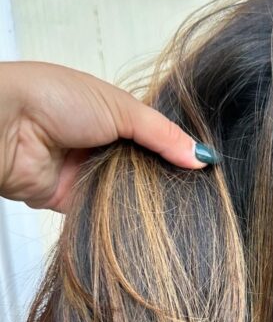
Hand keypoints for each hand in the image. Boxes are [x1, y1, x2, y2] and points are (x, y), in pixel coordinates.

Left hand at [0, 61, 217, 212]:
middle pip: (144, 168)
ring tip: (179, 207)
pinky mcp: (75, 202)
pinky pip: (107, 214)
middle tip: (197, 192)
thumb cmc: (55, 99)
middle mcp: (101, 145)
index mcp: (111, 114)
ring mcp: (88, 174)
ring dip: (145, 200)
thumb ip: (163, 135)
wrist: (6, 127)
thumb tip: (202, 157)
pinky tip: (149, 223)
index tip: (205, 167)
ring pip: (128, 194)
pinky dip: (122, 217)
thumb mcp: (121, 108)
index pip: (155, 137)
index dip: (177, 151)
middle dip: (165, 178)